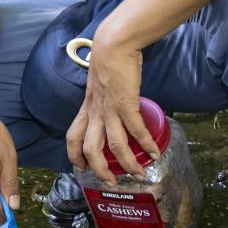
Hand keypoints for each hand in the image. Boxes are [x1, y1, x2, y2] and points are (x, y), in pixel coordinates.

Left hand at [65, 39, 156, 186]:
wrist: (113, 45)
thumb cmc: (108, 61)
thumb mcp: (98, 85)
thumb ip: (103, 98)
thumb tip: (115, 107)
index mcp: (86, 108)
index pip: (72, 137)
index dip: (74, 155)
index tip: (81, 168)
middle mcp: (94, 113)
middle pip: (90, 150)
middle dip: (100, 170)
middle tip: (112, 182)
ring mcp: (109, 110)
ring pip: (114, 146)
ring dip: (127, 164)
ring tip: (139, 173)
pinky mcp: (126, 104)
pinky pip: (136, 131)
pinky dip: (146, 144)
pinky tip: (155, 152)